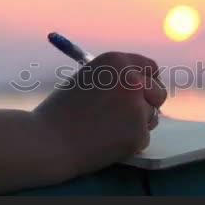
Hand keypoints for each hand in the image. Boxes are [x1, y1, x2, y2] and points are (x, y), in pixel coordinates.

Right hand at [33, 52, 166, 177]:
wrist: (46, 141)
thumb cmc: (60, 112)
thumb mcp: (88, 80)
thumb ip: (115, 80)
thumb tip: (142, 85)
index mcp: (116, 61)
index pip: (150, 68)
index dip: (148, 80)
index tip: (145, 90)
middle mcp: (132, 80)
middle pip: (159, 91)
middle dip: (150, 103)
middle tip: (133, 114)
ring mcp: (137, 107)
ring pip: (150, 117)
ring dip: (136, 124)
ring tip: (105, 129)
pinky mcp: (138, 133)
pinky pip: (143, 137)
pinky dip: (129, 142)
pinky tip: (105, 143)